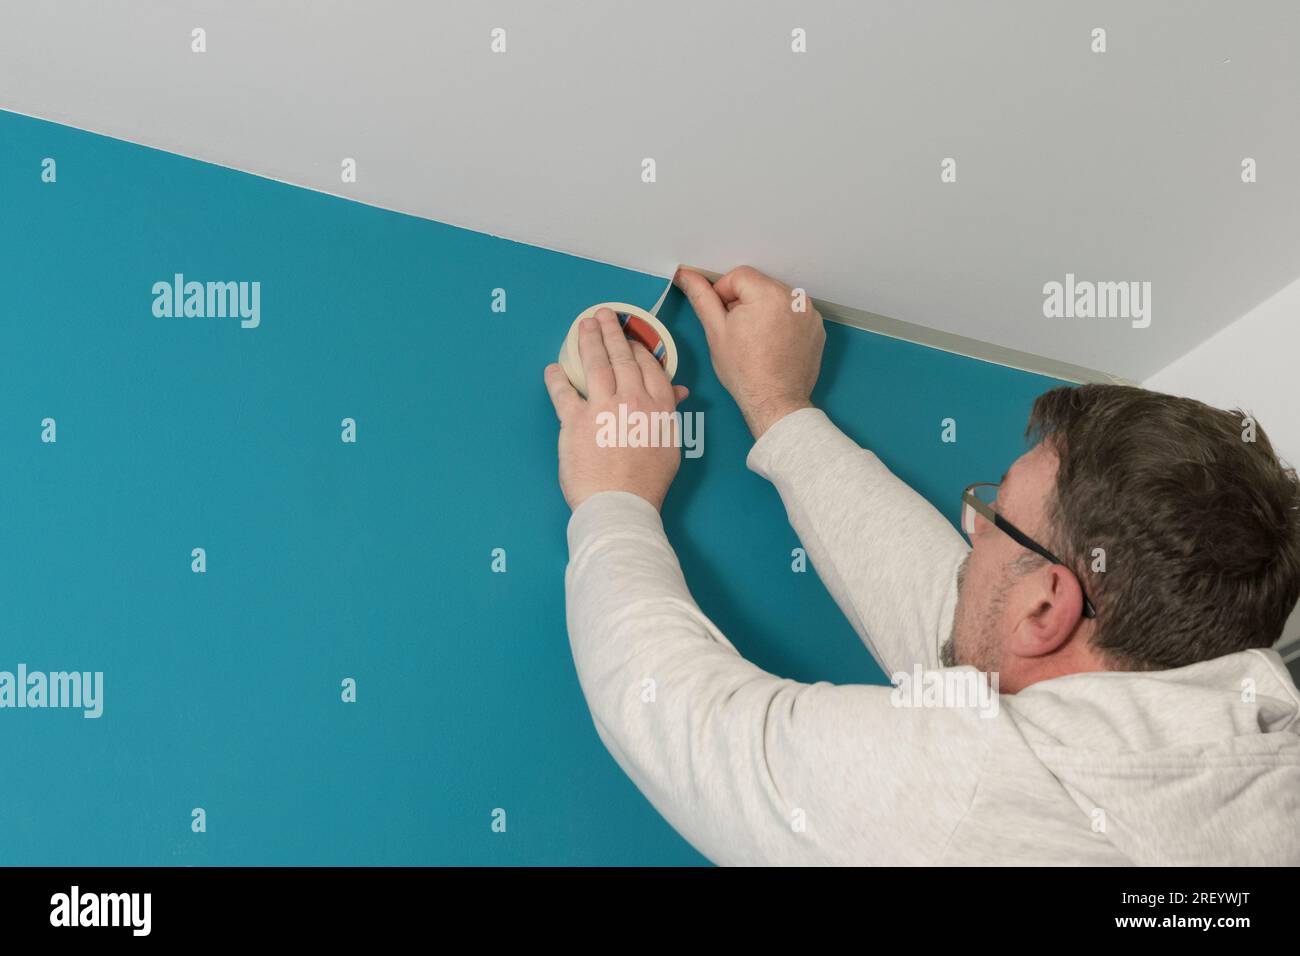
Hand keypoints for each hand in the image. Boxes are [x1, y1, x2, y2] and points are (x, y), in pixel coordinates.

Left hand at [544, 308, 690, 510]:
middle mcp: (632, 400)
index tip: (631, 339)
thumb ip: (670, 413)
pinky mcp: (575, 421)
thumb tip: (677, 392)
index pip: (648, 367)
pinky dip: (556, 378)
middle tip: (604, 315)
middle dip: (612, 332)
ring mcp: (602, 408)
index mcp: (658, 407)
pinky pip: (563, 393)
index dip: (638, 348)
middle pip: (621, 357)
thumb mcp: (669, 445)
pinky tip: (553, 368)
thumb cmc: (646, 482)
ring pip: (595, 364)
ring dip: (588, 340)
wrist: (621, 504)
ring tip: (584, 324)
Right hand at [674, 265, 823, 438]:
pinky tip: (773, 344)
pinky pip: (792, 313)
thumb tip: (687, 275)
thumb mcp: (716, 331)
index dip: (724, 294)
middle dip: (745, 303)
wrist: (775, 402)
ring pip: (775, 298)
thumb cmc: (745, 372)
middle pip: (759, 285)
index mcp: (768, 294)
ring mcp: (809, 313)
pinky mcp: (816, 327)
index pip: (739, 275)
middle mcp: (794, 298)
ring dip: (763, 311)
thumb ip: (702, 297)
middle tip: (739, 332)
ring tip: (757, 340)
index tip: (724, 318)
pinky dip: (781, 322)